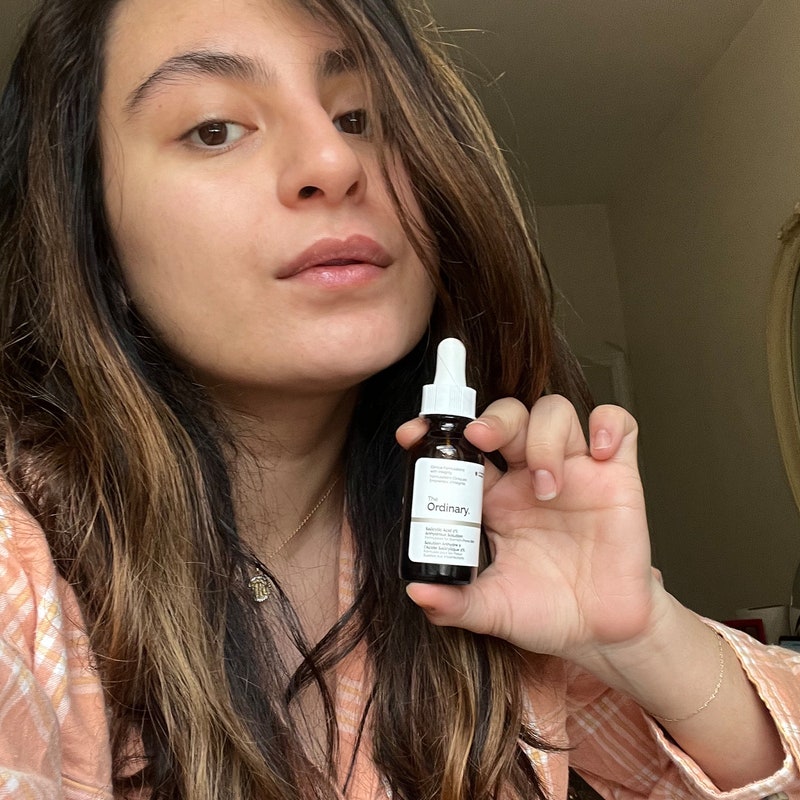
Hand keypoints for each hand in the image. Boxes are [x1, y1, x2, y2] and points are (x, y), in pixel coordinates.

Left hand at [396, 395, 661, 662]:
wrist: (602, 633)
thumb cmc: (547, 614)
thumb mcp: (492, 610)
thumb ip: (454, 604)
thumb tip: (417, 592)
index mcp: (494, 499)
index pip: (465, 448)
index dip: (440, 431)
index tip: (413, 434)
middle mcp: (529, 477)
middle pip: (508, 416)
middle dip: (493, 418)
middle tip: (482, 438)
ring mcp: (575, 471)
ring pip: (554, 412)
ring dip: (545, 437)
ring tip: (548, 487)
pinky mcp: (617, 477)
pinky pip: (619, 426)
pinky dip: (609, 424)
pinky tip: (600, 454)